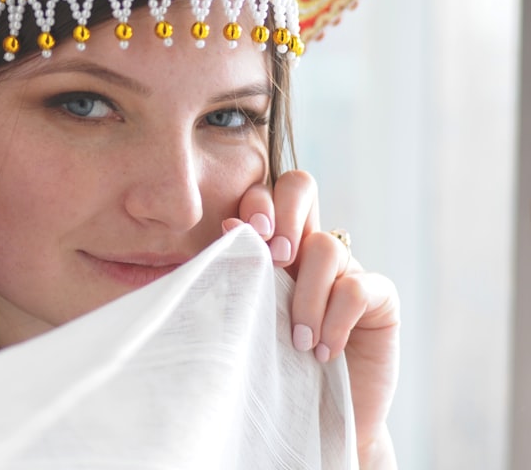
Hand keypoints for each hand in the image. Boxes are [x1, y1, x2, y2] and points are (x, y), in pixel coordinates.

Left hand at [223, 171, 399, 467]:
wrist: (315, 421)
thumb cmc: (271, 368)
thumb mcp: (247, 317)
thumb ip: (240, 273)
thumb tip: (227, 227)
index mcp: (271, 246)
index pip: (265, 195)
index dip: (255, 203)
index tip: (238, 234)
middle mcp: (308, 249)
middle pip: (301, 188)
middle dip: (285, 213)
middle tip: (275, 257)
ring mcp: (346, 269)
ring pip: (325, 247)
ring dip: (305, 295)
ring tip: (296, 339)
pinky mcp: (380, 299)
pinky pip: (357, 288)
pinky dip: (335, 320)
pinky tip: (324, 351)